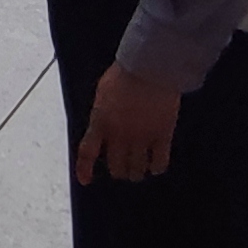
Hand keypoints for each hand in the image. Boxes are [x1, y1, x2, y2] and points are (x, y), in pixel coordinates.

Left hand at [72, 63, 180, 183]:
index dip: (84, 169)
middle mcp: (119, 135)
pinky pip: (159, 163)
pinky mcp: (162, 136)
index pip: (88, 152)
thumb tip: (103, 130)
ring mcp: (141, 138)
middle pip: (116, 168)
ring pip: (137, 170)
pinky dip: (156, 168)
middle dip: (118, 170)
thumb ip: (101, 114)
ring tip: (139, 169)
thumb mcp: (103, 93)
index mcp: (101, 122)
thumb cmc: (125, 73)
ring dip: (136, 172)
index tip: (85, 181)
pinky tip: (155, 166)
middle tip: (122, 167)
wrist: (151, 66)